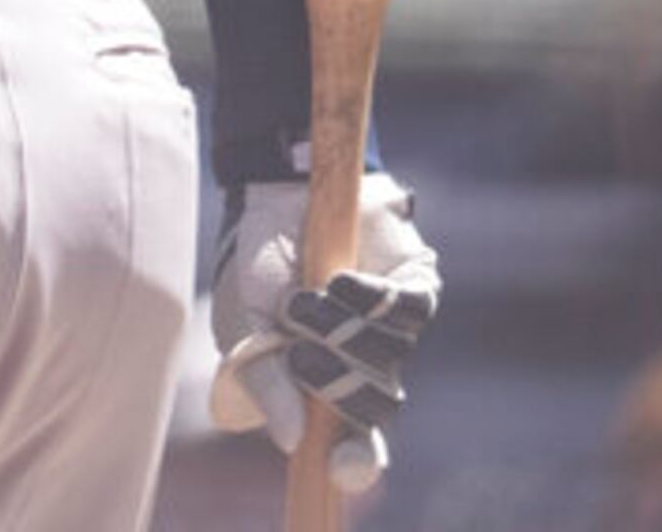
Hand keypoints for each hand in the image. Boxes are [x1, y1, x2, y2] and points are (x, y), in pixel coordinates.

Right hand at [210, 171, 439, 495]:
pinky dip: (371, 301)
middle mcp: (367, 367)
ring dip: (341, 333)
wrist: (276, 195)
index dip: (354, 462)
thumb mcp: (245, 325)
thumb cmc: (256, 267)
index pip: (354, 445)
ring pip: (392, 357)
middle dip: (339, 388)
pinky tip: (338, 280)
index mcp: (324, 388)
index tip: (339, 466)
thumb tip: (292, 441)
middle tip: (300, 356)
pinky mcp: (417, 288)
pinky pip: (409, 311)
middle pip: (379, 407)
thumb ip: (265, 381)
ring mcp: (395, 330)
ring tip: (301, 300)